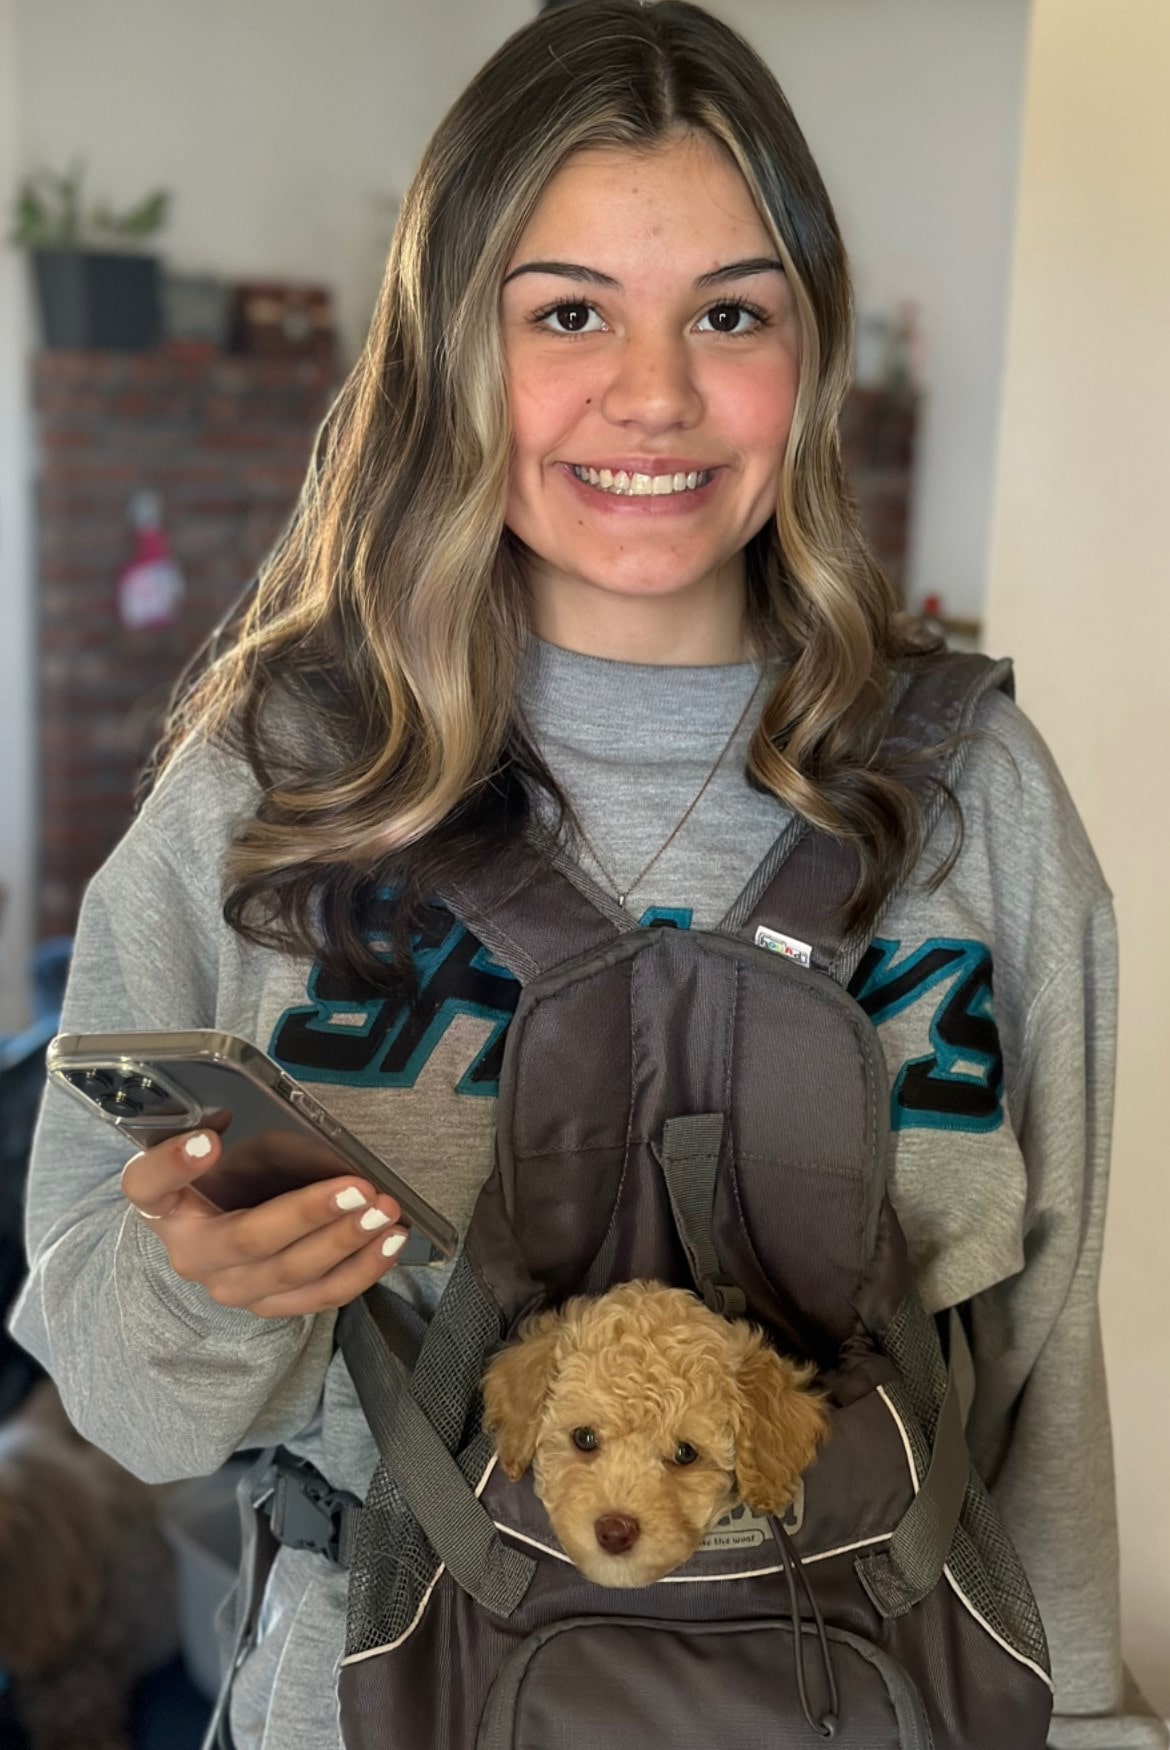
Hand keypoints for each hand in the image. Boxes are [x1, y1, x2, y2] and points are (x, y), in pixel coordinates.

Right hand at [120, 1129, 408, 1316]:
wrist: (214, 1234)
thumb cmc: (219, 1178)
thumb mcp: (216, 1146)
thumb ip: (226, 1127)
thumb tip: (258, 1110)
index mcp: (164, 1203)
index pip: (148, 1184)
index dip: (174, 1163)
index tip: (208, 1140)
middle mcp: (192, 1254)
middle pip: (246, 1239)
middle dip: (307, 1213)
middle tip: (357, 1189)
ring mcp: (232, 1288)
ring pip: (290, 1273)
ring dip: (344, 1243)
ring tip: (383, 1213)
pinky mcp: (270, 1306)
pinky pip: (318, 1296)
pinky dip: (361, 1269)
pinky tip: (390, 1241)